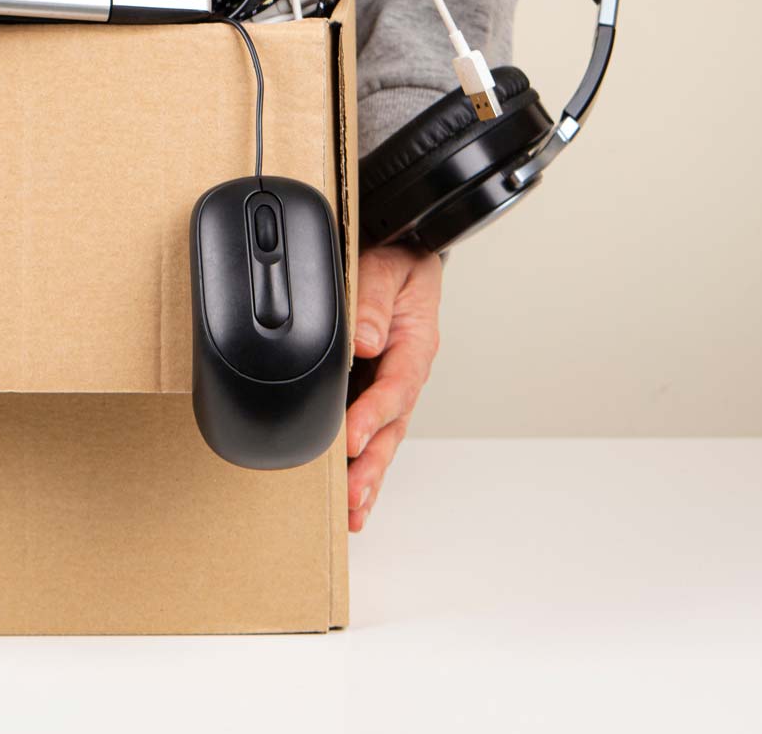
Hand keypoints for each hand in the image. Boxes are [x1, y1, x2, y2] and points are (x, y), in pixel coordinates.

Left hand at [346, 244, 441, 531]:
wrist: (404, 250)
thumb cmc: (399, 258)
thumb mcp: (389, 263)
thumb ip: (374, 296)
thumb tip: (363, 338)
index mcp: (414, 343)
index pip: (394, 386)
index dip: (372, 415)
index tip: (350, 438)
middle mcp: (405, 371)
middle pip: (392, 427)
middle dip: (372, 465)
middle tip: (353, 497)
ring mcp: (390, 385)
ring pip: (383, 439)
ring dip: (368, 475)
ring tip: (353, 512)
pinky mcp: (372, 391)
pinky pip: (369, 431)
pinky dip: (360, 462)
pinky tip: (347, 493)